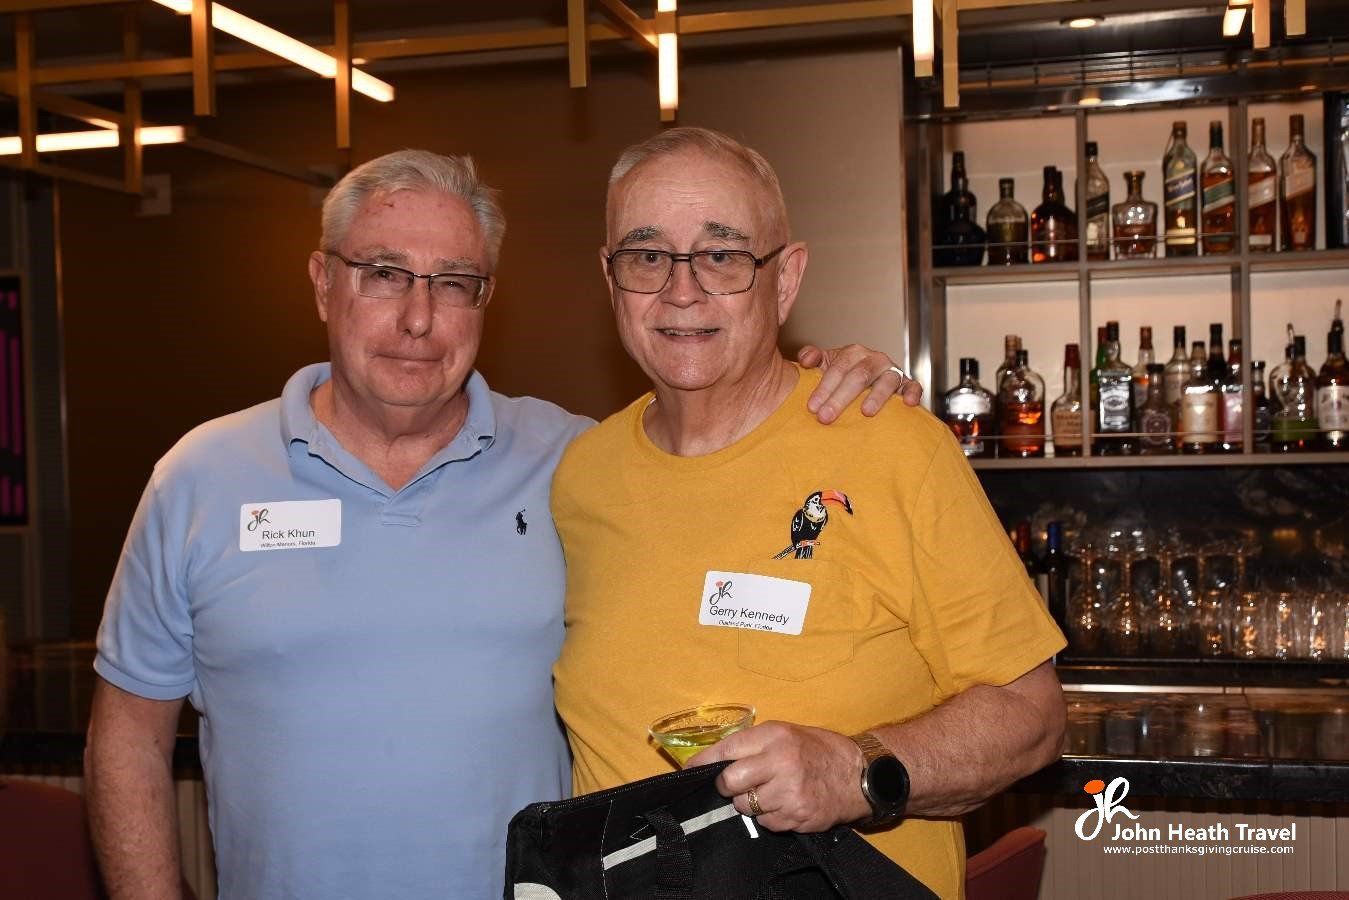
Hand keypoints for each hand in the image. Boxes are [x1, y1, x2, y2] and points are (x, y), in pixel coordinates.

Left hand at [688, 721, 870, 832]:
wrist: (860, 775)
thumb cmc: (821, 750)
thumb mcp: (788, 733)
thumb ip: (755, 744)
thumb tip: (718, 759)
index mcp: (775, 736)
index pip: (727, 749)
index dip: (703, 762)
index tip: (689, 770)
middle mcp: (780, 762)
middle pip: (730, 782)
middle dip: (728, 786)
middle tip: (737, 785)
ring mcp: (789, 791)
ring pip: (745, 806)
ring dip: (749, 803)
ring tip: (769, 792)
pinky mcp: (797, 816)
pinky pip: (765, 822)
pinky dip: (768, 816)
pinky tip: (783, 804)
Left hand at [797, 345, 923, 423]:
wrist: (867, 384)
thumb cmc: (842, 377)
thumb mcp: (825, 364)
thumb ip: (812, 358)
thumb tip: (806, 360)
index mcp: (853, 353)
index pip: (838, 368)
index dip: (824, 387)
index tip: (812, 407)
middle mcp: (873, 359)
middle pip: (859, 376)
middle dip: (841, 398)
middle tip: (826, 417)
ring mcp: (891, 372)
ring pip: (886, 381)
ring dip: (876, 396)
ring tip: (865, 412)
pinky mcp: (907, 384)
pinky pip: (913, 386)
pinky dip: (912, 393)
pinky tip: (908, 404)